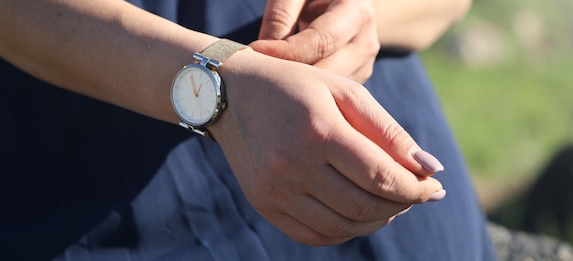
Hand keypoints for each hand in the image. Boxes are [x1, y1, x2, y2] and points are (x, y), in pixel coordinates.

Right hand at [209, 50, 443, 245]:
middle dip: (401, 205)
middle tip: (414, 193)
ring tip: (389, 203)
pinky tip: (357, 213)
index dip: (415, 189)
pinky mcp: (264, 205)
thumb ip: (388, 131)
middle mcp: (292, 166)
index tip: (433, 187)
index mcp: (317, 131)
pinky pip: (315, 235)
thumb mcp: (344, 91)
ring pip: (342, 228)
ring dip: (376, 221)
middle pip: (364, 207)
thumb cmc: (295, 87)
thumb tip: (430, 170)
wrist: (231, 96)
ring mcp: (274, 191)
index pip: (381, 177)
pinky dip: (345, 231)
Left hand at [249, 0, 379, 82]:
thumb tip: (262, 52)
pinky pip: (326, 95)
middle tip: (255, 71)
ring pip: (326, 90)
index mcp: (356, 13)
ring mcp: (362, 67)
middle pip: (326, 72)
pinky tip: (283, 85)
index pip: (321, 41)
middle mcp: (365, 43)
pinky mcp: (353, 82)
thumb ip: (281, 15)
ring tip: (267, 78)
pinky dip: (303, 92)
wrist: (344, 5)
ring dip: (294, 87)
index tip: (256, 51)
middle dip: (289, 75)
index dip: (287, 51)